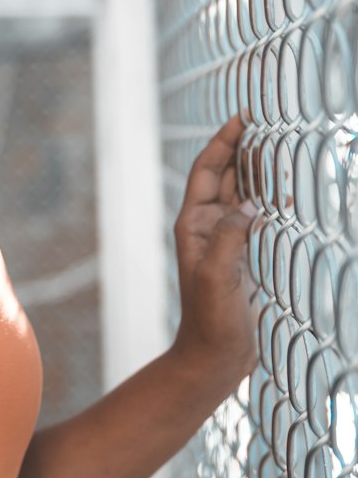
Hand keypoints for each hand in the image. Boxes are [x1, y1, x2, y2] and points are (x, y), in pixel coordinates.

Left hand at [170, 115, 260, 398]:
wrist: (213, 358)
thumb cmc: (209, 320)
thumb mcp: (217, 276)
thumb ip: (231, 237)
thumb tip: (250, 206)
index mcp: (193, 224)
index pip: (207, 170)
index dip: (223, 142)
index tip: (241, 118)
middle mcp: (206, 226)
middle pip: (224, 176)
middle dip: (242, 149)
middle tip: (264, 124)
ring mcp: (224, 240)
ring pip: (240, 194)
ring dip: (256, 172)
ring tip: (275, 148)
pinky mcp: (241, 256)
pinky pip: (255, 219)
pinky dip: (268, 202)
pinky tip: (285, 194)